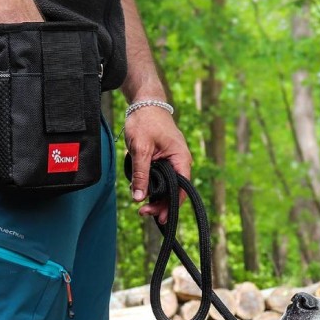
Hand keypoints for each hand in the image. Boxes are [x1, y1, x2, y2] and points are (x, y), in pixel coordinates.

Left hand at [124, 107, 191, 223]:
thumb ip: (140, 174)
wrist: (145, 102)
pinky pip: (161, 178)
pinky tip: (141, 193)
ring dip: (155, 197)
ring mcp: (172, 162)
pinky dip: (152, 187)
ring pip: (167, 186)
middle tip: (144, 213)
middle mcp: (180, 163)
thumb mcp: (140, 148)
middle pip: (174, 191)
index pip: (181, 189)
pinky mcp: (164, 160)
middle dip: (161, 204)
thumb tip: (138, 198)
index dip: (171, 205)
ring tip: (142, 207)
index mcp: (181, 159)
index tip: (159, 217)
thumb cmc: (145, 120)